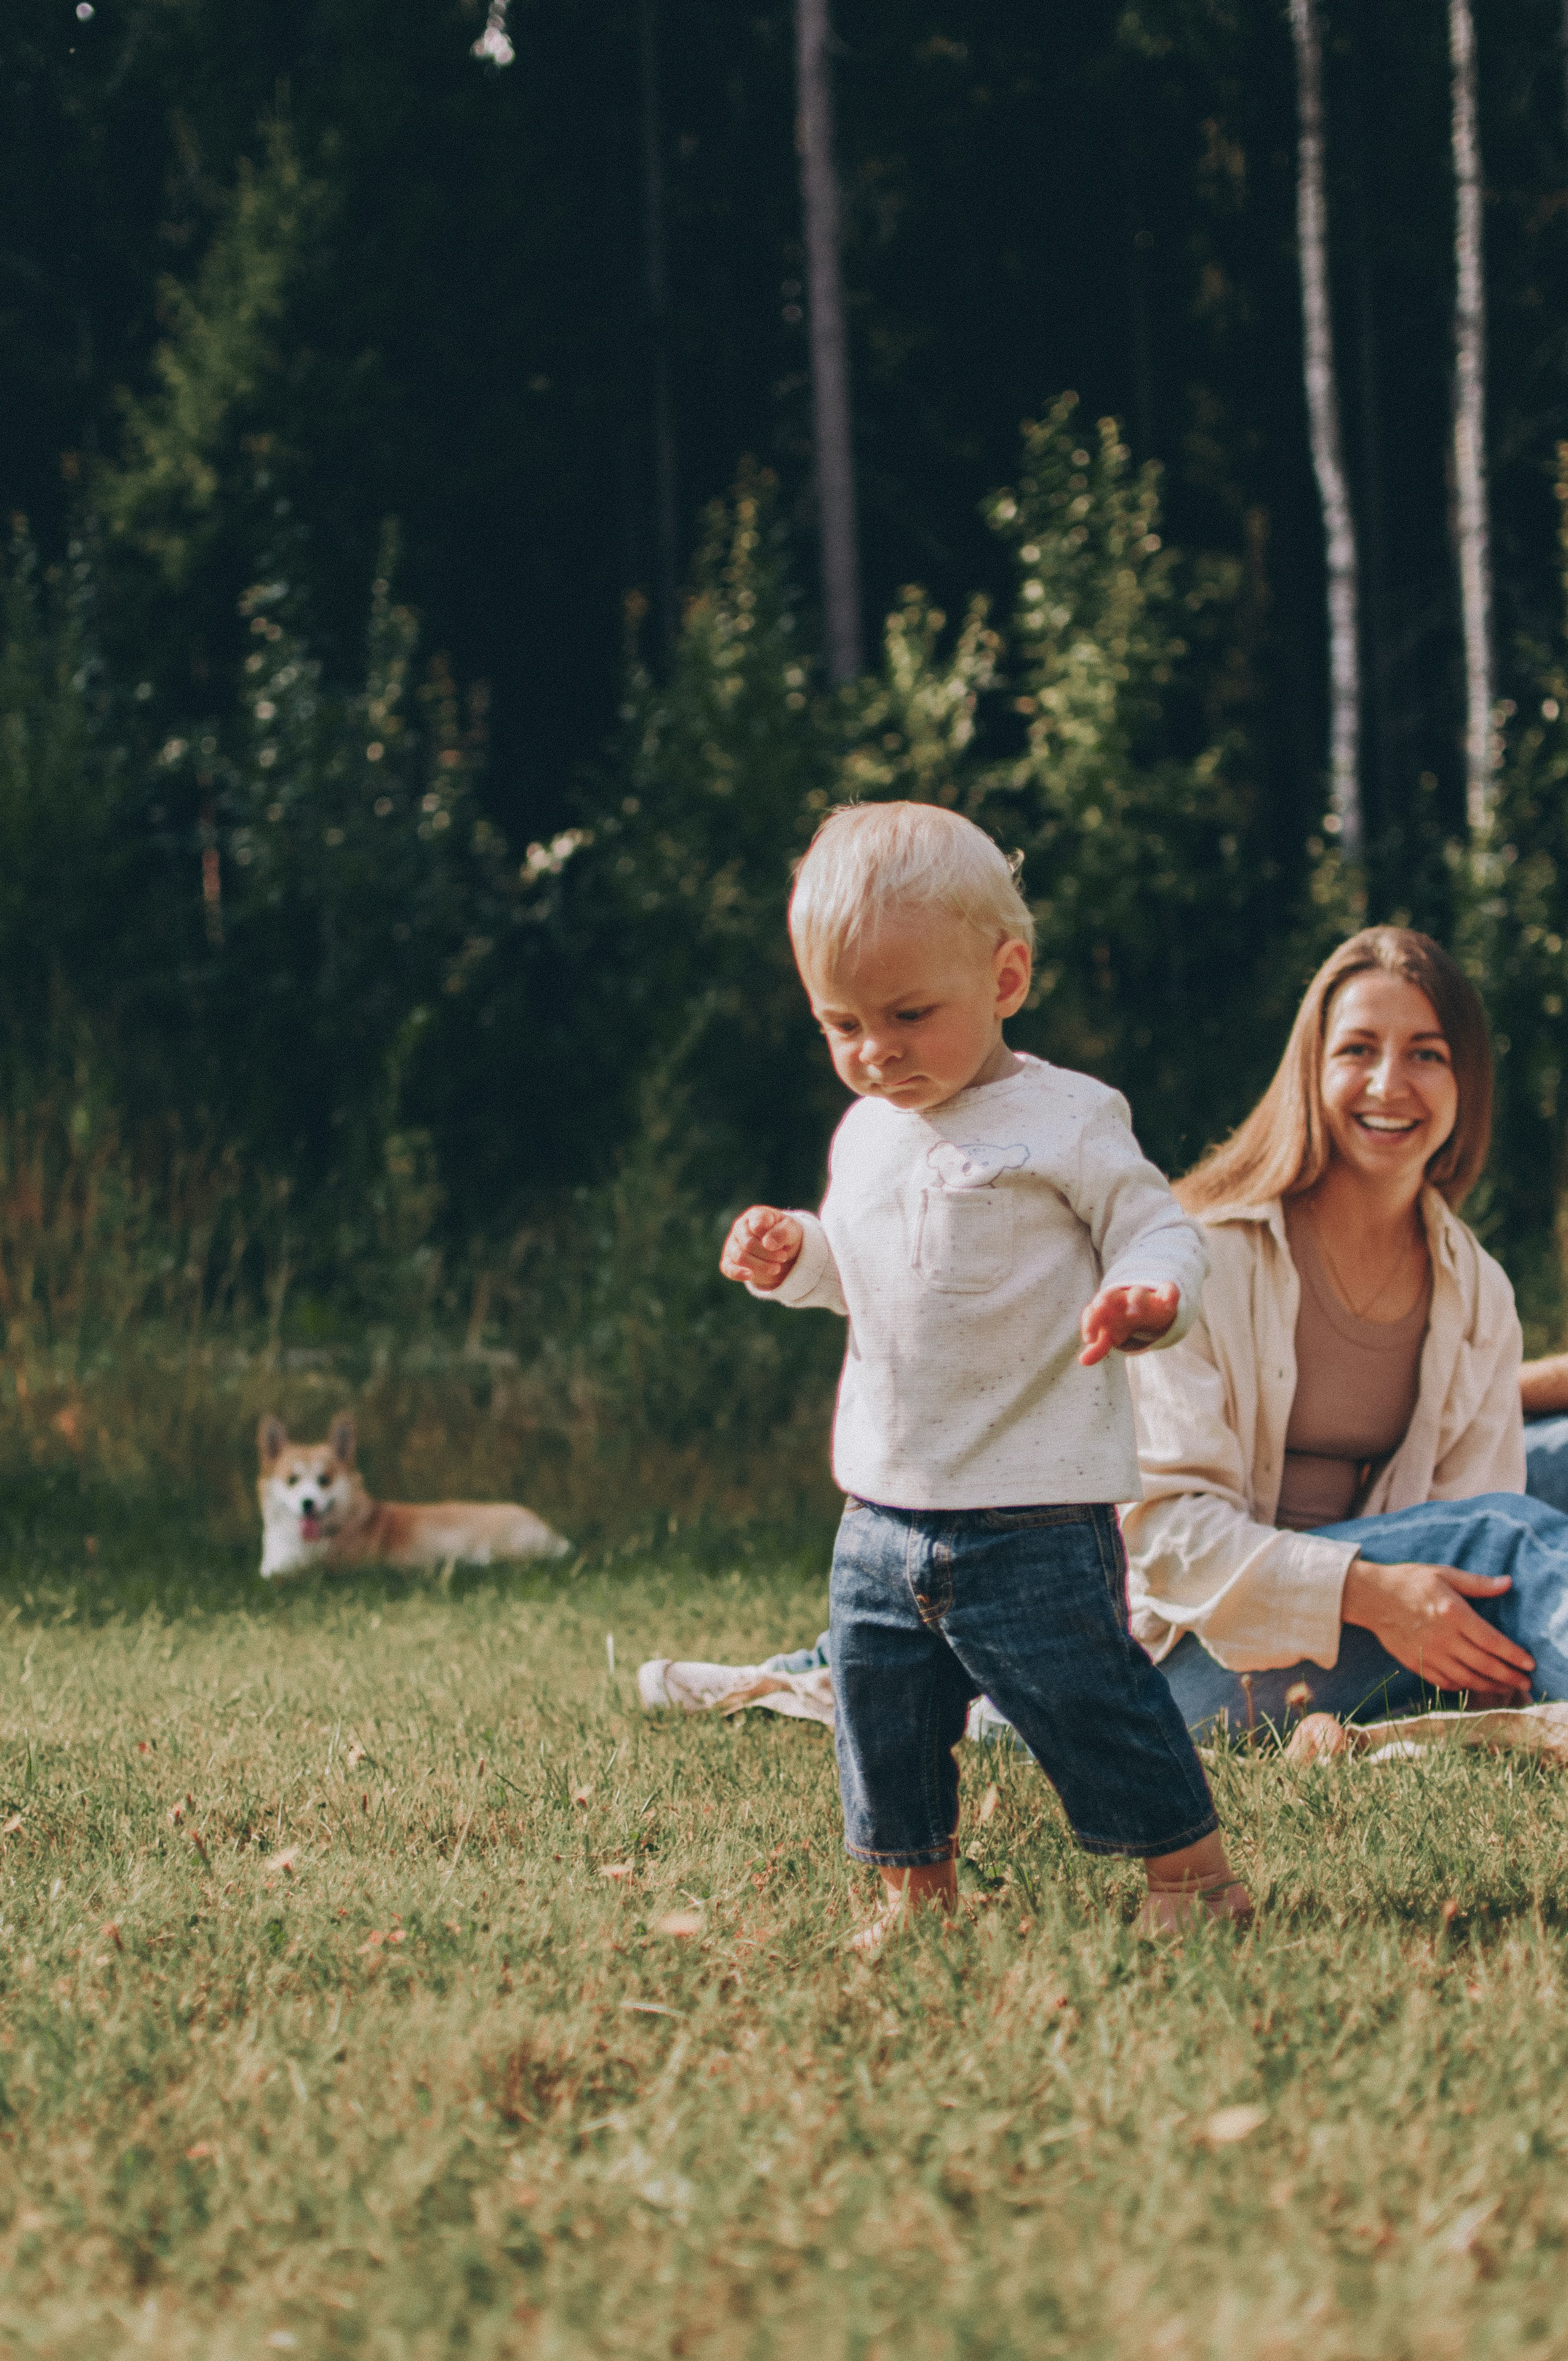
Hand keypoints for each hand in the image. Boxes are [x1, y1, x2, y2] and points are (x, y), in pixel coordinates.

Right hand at [720, 1206, 803, 1290]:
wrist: (782, 1250)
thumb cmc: (785, 1235)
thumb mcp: (792, 1231)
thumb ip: (782, 1233)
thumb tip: (768, 1244)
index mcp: (756, 1215)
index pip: (758, 1223)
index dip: (771, 1237)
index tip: (783, 1246)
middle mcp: (740, 1227)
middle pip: (749, 1244)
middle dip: (768, 1255)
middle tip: (783, 1258)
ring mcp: (733, 1243)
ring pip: (740, 1257)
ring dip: (760, 1266)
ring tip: (776, 1268)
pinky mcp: (729, 1260)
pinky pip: (728, 1268)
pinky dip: (738, 1273)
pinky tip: (750, 1275)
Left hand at [1079, 1281, 1179, 1366]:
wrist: (1146, 1306)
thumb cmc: (1121, 1322)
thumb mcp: (1110, 1335)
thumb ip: (1098, 1347)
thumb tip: (1083, 1361)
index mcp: (1106, 1307)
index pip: (1093, 1311)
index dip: (1089, 1322)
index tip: (1089, 1339)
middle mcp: (1122, 1299)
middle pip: (1111, 1294)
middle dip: (1106, 1299)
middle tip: (1101, 1307)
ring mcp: (1143, 1296)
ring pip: (1138, 1293)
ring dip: (1136, 1300)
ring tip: (1134, 1313)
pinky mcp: (1164, 1295)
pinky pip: (1168, 1290)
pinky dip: (1170, 1295)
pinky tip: (1169, 1305)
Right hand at [1341, 1558, 1534, 1702]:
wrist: (1371, 1597)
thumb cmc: (1409, 1582)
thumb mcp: (1444, 1574)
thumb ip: (1477, 1583)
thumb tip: (1507, 1583)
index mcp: (1452, 1613)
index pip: (1492, 1641)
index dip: (1514, 1655)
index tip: (1530, 1664)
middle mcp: (1443, 1637)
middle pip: (1484, 1664)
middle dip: (1509, 1677)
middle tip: (1526, 1684)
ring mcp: (1429, 1653)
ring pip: (1467, 1678)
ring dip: (1491, 1686)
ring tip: (1507, 1688)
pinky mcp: (1416, 1663)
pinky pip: (1445, 1682)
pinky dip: (1464, 1687)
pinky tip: (1474, 1684)